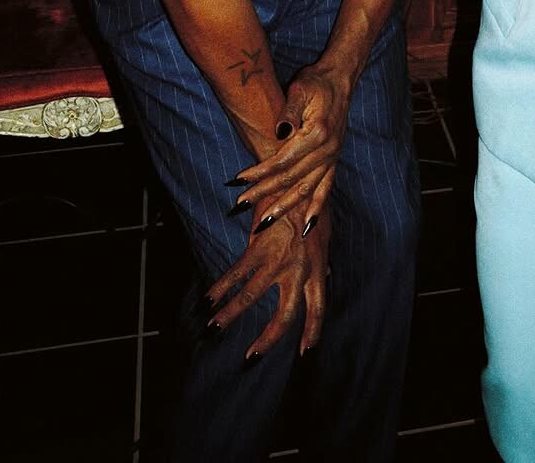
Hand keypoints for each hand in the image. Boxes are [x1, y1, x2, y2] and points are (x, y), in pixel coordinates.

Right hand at [207, 201, 328, 357]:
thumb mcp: (323, 234)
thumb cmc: (311, 204)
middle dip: (269, 338)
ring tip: (214, 326)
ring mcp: (279, 258)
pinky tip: (210, 296)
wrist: (297, 178)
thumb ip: (320, 260)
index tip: (306, 350)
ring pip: (252, 296)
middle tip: (252, 356)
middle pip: (287, 314)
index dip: (313, 330)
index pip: (319, 306)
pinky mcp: (260, 245)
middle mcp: (300, 267)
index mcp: (317, 266)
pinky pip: (238, 272)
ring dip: (231, 313)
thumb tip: (325, 276)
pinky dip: (222, 286)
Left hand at [232, 62, 350, 229]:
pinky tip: (307, 226)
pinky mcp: (334, 160)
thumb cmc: (316, 82)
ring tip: (264, 221)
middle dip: (265, 193)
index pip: (283, 160)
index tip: (239, 180)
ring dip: (285, 207)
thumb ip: (290, 110)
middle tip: (241, 203)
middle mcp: (327, 150)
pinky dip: (317, 208)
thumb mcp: (300, 88)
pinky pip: (327, 188)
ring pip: (307, 189)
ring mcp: (332, 157)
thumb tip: (280, 131)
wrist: (340, 80)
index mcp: (317, 133)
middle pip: (291, 178)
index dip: (260, 172)